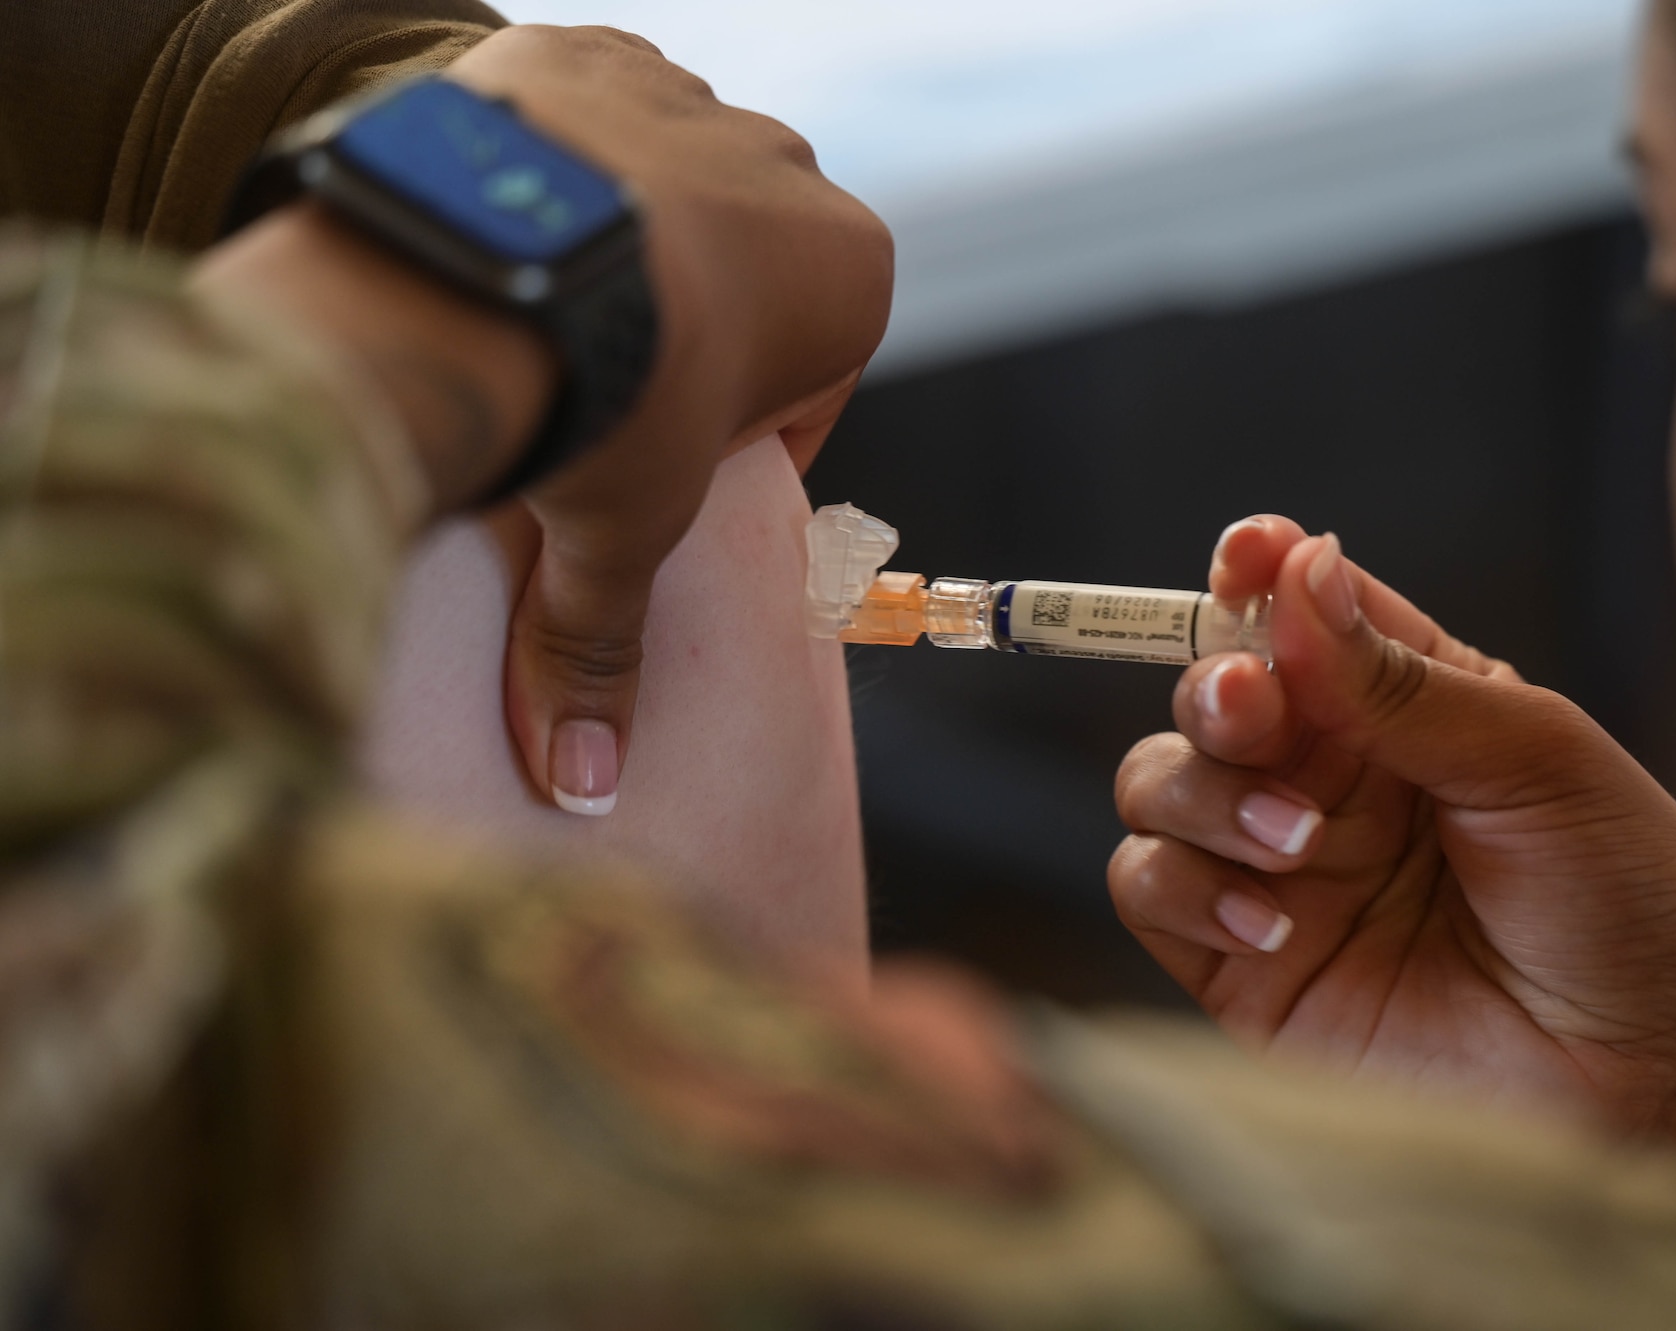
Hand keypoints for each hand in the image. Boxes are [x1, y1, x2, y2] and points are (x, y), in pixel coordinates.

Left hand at [200, 25, 890, 815]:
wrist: (480, 256)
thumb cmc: (604, 397)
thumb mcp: (621, 529)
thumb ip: (607, 649)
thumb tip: (583, 786)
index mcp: (852, 279)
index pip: (811, 371)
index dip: (745, 435)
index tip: (679, 466)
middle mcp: (795, 172)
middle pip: (744, 275)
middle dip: (685, 336)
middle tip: (595, 400)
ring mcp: (696, 95)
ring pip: (664, 191)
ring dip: (618, 248)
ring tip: (531, 315)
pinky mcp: (593, 48)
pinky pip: (585, 116)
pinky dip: (553, 168)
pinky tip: (505, 226)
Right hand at [1110, 515, 1675, 1223]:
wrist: (1655, 1081)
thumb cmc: (1633, 908)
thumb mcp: (1537, 758)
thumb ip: (1401, 678)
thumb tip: (1298, 566)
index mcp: (1409, 709)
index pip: (1301, 616)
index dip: (1256, 574)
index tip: (1247, 558)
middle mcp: (1331, 781)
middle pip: (1209, 692)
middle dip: (1215, 688)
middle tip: (1254, 710)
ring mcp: (1280, 873)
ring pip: (1157, 781)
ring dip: (1206, 793)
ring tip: (1303, 845)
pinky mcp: (1242, 968)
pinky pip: (1147, 888)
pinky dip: (1185, 882)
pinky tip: (1277, 920)